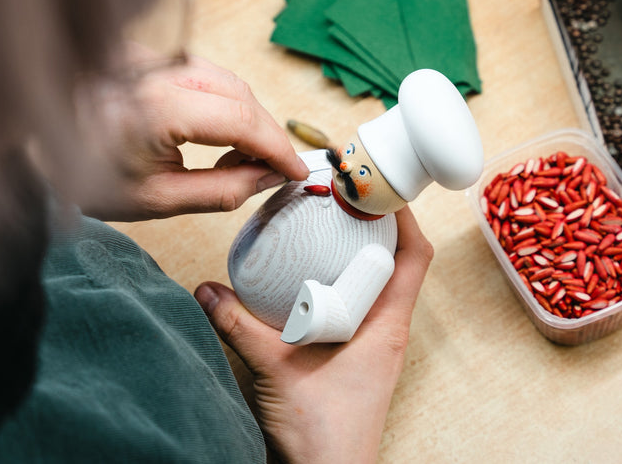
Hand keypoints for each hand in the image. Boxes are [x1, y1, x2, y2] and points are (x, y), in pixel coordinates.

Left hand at [74, 45, 308, 220]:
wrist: (35, 144)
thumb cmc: (83, 175)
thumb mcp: (157, 199)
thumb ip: (223, 191)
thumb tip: (269, 177)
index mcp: (154, 108)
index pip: (240, 119)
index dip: (277, 145)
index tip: (296, 168)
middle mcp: (156, 70)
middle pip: (239, 92)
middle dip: (265, 131)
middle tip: (273, 168)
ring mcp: (151, 55)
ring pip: (225, 79)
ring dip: (246, 116)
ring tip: (241, 157)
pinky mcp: (148, 53)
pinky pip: (204, 73)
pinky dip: (223, 102)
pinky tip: (217, 132)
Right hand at [195, 206, 433, 463]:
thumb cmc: (323, 433)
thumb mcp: (275, 368)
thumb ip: (238, 324)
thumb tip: (207, 288)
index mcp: (386, 326)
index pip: (414, 257)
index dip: (403, 217)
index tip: (379, 188)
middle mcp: (388, 329)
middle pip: (400, 261)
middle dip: (381, 225)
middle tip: (348, 197)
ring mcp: (375, 342)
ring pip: (380, 281)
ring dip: (363, 251)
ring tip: (333, 224)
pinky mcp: (358, 353)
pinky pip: (359, 303)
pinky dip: (343, 278)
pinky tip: (313, 273)